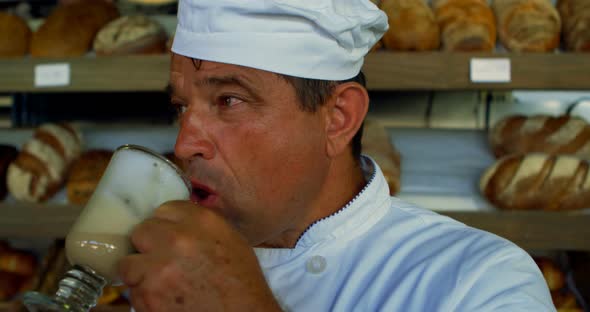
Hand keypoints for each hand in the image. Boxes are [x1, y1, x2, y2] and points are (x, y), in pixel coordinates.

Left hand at [118, 200, 280, 311]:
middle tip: (161, 261)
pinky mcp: (148, 294)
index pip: (165, 210)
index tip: (169, 238)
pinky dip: (143, 296)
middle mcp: (177, 238)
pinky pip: (132, 290)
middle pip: (142, 231)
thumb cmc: (241, 282)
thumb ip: (201, 227)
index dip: (166, 226)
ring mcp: (159, 267)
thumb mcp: (230, 240)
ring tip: (160, 283)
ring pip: (129, 263)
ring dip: (140, 272)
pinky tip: (164, 299)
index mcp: (201, 221)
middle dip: (149, 247)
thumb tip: (178, 223)